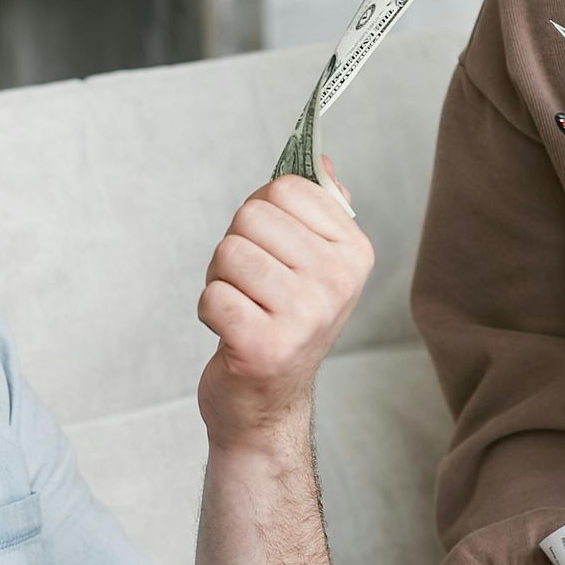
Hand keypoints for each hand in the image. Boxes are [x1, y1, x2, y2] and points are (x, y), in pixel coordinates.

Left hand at [196, 159, 374, 446]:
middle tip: (252, 285)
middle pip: (251, 215)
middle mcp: (338, 282)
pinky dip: (210, 311)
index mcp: (354, 252)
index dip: (261, 214)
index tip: (273, 251)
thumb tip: (322, 159)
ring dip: (220, 279)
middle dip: (236, 247)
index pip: (285, 188)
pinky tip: (232, 332)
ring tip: (243, 307)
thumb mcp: (313, 263)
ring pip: (227, 252)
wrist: (268, 405)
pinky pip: (211, 295)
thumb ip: (318, 208)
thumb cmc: (284, 323)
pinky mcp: (265, 346)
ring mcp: (305, 315)